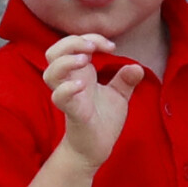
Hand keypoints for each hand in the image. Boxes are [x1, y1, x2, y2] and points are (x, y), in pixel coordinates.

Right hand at [44, 34, 143, 169]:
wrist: (97, 149)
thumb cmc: (103, 119)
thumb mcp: (119, 95)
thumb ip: (126, 80)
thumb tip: (137, 67)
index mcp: (81, 72)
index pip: (75, 44)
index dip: (91, 38)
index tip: (112, 46)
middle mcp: (70, 81)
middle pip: (53, 52)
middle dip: (71, 42)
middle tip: (92, 48)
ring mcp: (68, 96)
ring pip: (50, 73)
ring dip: (65, 61)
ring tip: (85, 60)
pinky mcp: (72, 112)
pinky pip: (59, 97)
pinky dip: (67, 88)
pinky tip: (81, 84)